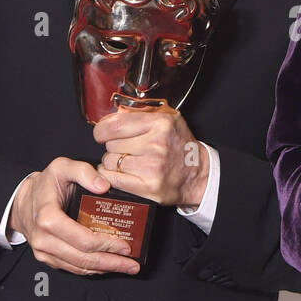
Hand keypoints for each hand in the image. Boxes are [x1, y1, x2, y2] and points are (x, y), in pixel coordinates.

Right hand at [8, 158, 140, 275]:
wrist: (22, 200)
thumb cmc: (45, 184)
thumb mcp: (63, 167)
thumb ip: (84, 172)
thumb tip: (103, 186)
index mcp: (48, 217)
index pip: (83, 239)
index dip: (106, 245)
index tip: (125, 246)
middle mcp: (44, 238)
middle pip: (83, 259)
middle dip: (111, 263)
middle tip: (132, 265)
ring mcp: (44, 251)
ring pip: (79, 267)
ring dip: (105, 269)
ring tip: (126, 267)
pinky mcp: (47, 258)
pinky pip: (72, 268)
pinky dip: (92, 269)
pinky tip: (108, 266)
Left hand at [94, 105, 208, 207]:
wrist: (197, 174)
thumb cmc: (179, 145)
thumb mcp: (167, 119)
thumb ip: (140, 114)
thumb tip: (111, 115)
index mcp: (160, 124)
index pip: (114, 126)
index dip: (102, 130)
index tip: (103, 134)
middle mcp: (157, 144)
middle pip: (110, 144)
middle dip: (114, 146)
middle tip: (130, 149)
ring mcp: (152, 167)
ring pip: (110, 162)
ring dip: (114, 162)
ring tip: (131, 162)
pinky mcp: (147, 187)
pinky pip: (112, 179)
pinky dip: (112, 176)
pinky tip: (123, 173)